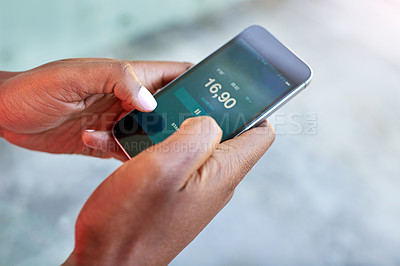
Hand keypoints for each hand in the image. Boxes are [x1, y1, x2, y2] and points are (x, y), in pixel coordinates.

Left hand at [0, 59, 190, 159]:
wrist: (4, 115)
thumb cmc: (35, 87)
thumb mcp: (75, 75)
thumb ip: (116, 79)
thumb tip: (150, 101)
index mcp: (127, 77)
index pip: (174, 75)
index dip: (196, 84)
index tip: (213, 100)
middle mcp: (127, 99)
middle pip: (169, 110)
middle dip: (177, 122)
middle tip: (177, 136)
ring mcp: (118, 121)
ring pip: (149, 135)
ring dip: (145, 143)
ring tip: (128, 142)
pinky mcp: (104, 141)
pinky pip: (124, 151)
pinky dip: (119, 153)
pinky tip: (96, 141)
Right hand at [63, 116, 274, 264]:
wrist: (106, 262)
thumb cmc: (130, 222)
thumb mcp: (164, 167)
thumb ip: (196, 135)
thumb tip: (208, 120)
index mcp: (222, 173)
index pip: (260, 131)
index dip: (251, 105)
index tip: (228, 90)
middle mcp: (215, 182)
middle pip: (228, 133)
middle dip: (205, 111)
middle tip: (178, 101)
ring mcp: (196, 189)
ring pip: (198, 144)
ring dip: (177, 128)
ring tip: (151, 124)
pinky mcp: (177, 194)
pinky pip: (178, 160)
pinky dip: (163, 146)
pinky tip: (140, 146)